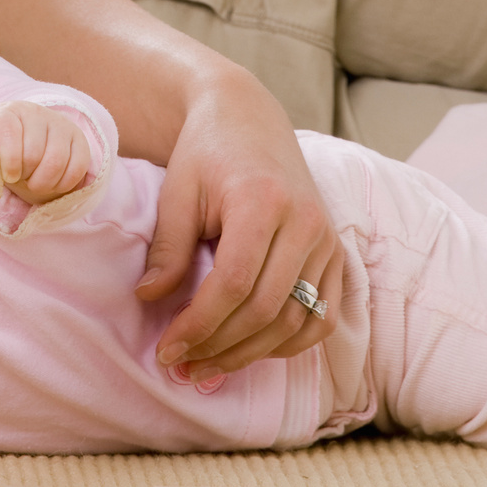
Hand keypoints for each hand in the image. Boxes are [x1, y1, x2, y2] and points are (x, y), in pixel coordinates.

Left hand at [0, 101, 94, 204]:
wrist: (22, 135)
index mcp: (6, 112)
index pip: (8, 131)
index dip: (9, 159)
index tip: (8, 176)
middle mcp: (35, 112)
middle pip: (34, 153)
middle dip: (27, 176)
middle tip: (22, 180)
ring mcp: (59, 123)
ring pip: (56, 161)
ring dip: (44, 183)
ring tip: (35, 184)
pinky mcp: (78, 138)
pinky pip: (77, 166)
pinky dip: (64, 183)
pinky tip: (53, 184)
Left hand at [136, 69, 342, 379]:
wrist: (248, 120)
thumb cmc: (206, 154)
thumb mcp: (177, 193)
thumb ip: (168, 248)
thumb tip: (149, 300)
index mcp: (262, 201)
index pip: (234, 284)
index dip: (199, 324)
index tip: (167, 349)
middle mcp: (306, 222)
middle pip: (266, 309)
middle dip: (220, 347)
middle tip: (182, 366)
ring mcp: (327, 239)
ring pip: (297, 321)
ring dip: (251, 354)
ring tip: (208, 367)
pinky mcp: (336, 254)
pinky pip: (322, 317)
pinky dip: (289, 343)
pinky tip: (251, 351)